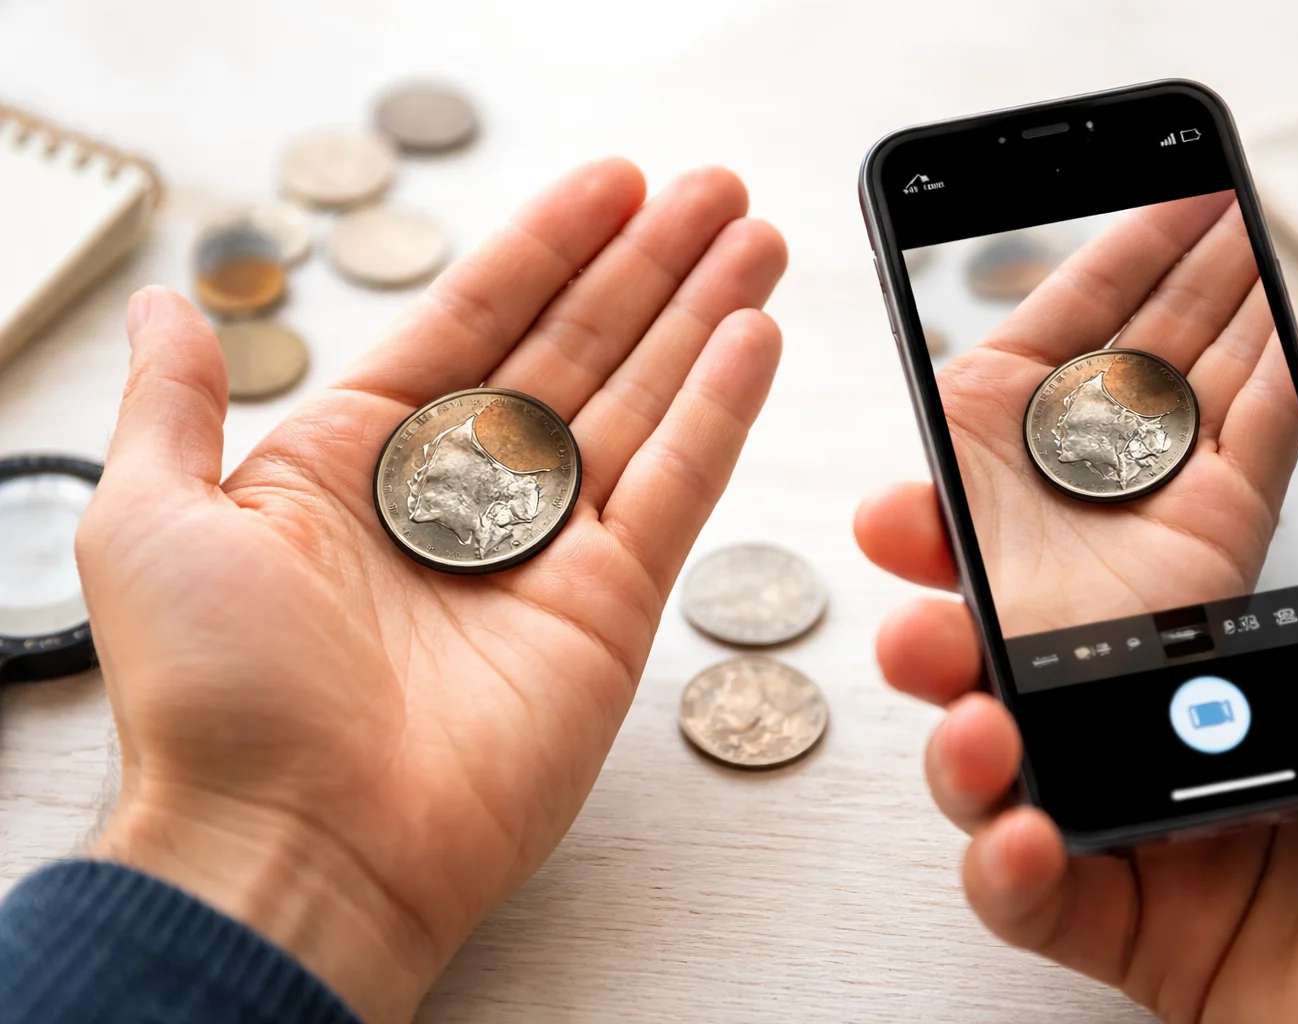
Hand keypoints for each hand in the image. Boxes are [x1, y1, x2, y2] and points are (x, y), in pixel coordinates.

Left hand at [78, 159, 786, 1022]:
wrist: (295, 843)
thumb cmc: (214, 697)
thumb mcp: (150, 519)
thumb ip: (177, 402)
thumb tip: (168, 305)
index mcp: (362, 462)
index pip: (475, 321)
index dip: (547, 246)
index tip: (612, 186)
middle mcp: (463, 499)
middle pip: (576, 349)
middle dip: (648, 264)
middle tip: (712, 193)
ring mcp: (545, 552)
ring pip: (640, 404)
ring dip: (700, 317)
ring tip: (751, 238)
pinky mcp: (609, 608)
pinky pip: (676, 487)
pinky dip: (719, 409)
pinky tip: (752, 336)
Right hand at [857, 343, 1297, 1020]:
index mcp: (1271, 628)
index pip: (1120, 554)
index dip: (1033, 517)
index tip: (966, 482)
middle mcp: (1200, 713)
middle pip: (1032, 653)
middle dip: (947, 622)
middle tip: (916, 604)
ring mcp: (1161, 816)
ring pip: (1009, 763)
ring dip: (955, 739)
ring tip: (972, 725)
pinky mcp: (1138, 921)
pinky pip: (1032, 890)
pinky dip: (1002, 866)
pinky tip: (1025, 837)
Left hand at [872, 193, 1297, 633]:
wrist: (1056, 749)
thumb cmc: (980, 674)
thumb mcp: (930, 590)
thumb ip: (917, 531)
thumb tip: (883, 513)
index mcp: (995, 437)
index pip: (1075, 308)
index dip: (1128, 244)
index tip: (1173, 187)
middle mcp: (1078, 456)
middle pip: (1150, 331)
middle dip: (1189, 267)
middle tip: (1223, 204)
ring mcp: (1152, 487)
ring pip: (1207, 369)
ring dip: (1238, 304)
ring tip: (1258, 237)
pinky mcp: (1219, 527)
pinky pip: (1263, 431)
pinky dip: (1284, 379)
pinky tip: (1294, 324)